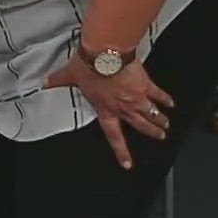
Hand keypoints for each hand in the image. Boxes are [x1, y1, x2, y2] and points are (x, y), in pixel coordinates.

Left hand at [44, 56, 173, 169]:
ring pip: (151, 114)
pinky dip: (165, 99)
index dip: (121, 151)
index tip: (127, 164)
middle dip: (150, 133)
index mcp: (105, 109)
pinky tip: (171, 104)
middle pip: (140, 125)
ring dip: (159, 121)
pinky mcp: (146, 84)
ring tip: (166, 126)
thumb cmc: (89, 66)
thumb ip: (59, 81)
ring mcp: (137, 97)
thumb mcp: (71, 75)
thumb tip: (45, 82)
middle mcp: (123, 107)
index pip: (113, 135)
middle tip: (159, 137)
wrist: (106, 54)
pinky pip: (158, 95)